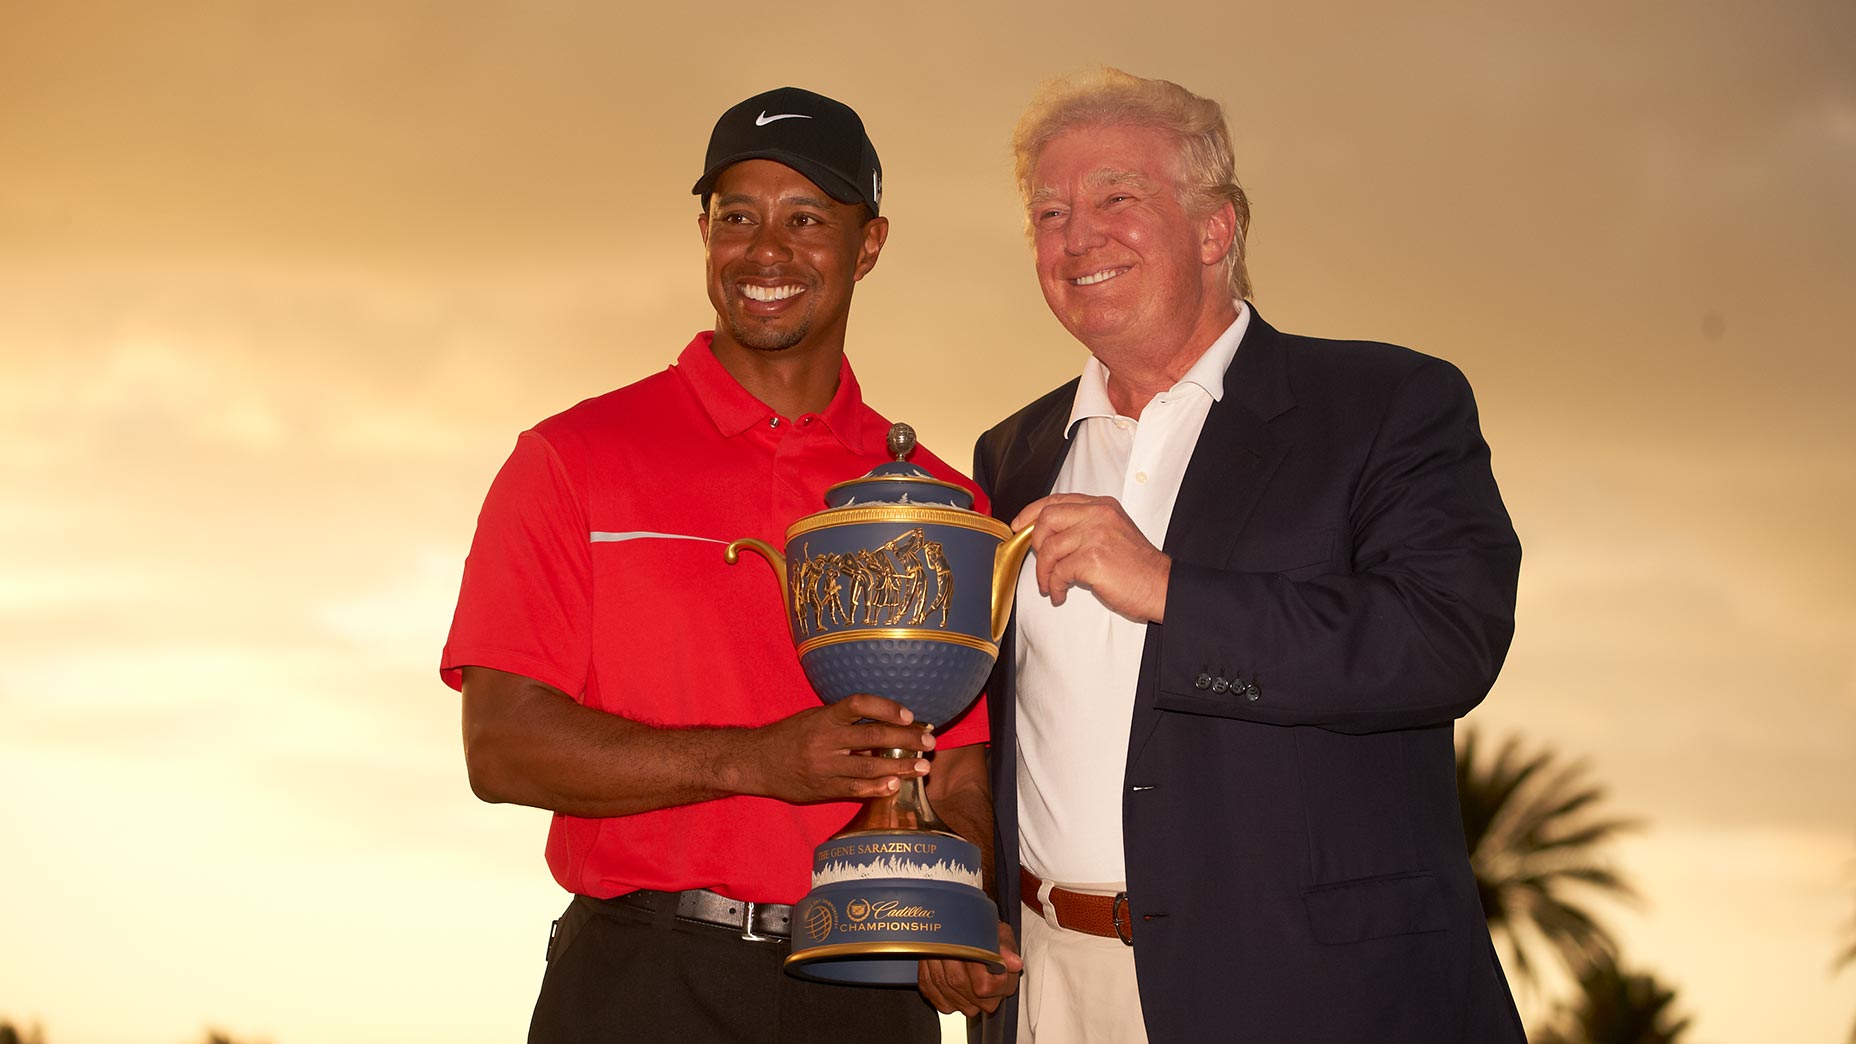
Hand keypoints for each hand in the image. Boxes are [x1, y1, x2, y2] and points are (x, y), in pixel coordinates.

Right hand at [746, 693, 932, 803]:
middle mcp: (824, 740)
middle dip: (905, 740)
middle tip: (929, 742)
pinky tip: (895, 786)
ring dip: (900, 768)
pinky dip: (877, 788)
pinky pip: (854, 790)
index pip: (859, 704)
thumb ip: (844, 722)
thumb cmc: (789, 737)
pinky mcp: (821, 789)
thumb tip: (884, 724)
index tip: (910, 715)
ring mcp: (823, 767)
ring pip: (868, 768)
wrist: (755, 762)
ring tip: (923, 768)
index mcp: (823, 718)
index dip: (886, 707)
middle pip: (872, 737)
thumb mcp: (814, 719)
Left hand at [917, 921, 1022, 1015]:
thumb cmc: (990, 940)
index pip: (985, 987)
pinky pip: (930, 989)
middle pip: (959, 983)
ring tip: (939, 942)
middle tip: (947, 938)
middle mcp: (986, 1002)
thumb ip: (1006, 948)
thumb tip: (1014, 963)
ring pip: (942, 984)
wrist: (977, 945)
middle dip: (949, 956)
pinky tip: (932, 956)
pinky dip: (928, 969)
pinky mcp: (946, 1004)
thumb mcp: (1001, 935)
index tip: (968, 947)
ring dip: (936, 960)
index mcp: (1005, 986)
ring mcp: (965, 1005)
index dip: (973, 966)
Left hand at [1013, 494, 1169, 622]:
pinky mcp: (1092, 558)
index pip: (1057, 499)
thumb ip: (1085, 527)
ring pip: (1049, 548)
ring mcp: (1095, 535)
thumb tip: (1050, 537)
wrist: (1161, 586)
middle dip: (1035, 542)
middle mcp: (1098, 515)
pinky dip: (1054, 586)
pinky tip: (1061, 593)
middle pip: (1047, 518)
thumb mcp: (1113, 533)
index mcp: (1102, 506)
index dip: (1032, 511)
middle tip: (1038, 562)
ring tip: (1051, 585)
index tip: (1019, 524)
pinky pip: (1058, 571)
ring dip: (1043, 572)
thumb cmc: (1138, 567)